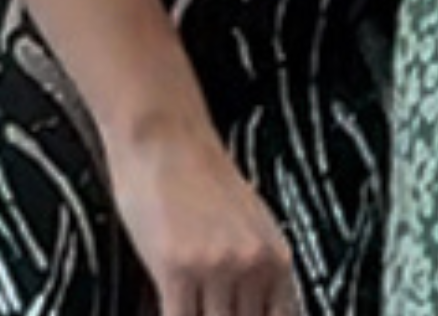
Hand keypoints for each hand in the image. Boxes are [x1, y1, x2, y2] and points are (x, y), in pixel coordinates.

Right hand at [105, 117, 298, 315]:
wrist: (169, 139)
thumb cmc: (203, 181)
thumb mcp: (250, 228)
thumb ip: (257, 275)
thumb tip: (254, 310)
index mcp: (278, 259)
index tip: (233, 314)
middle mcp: (255, 266)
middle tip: (205, 309)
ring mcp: (218, 268)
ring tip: (186, 306)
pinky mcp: (177, 268)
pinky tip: (160, 309)